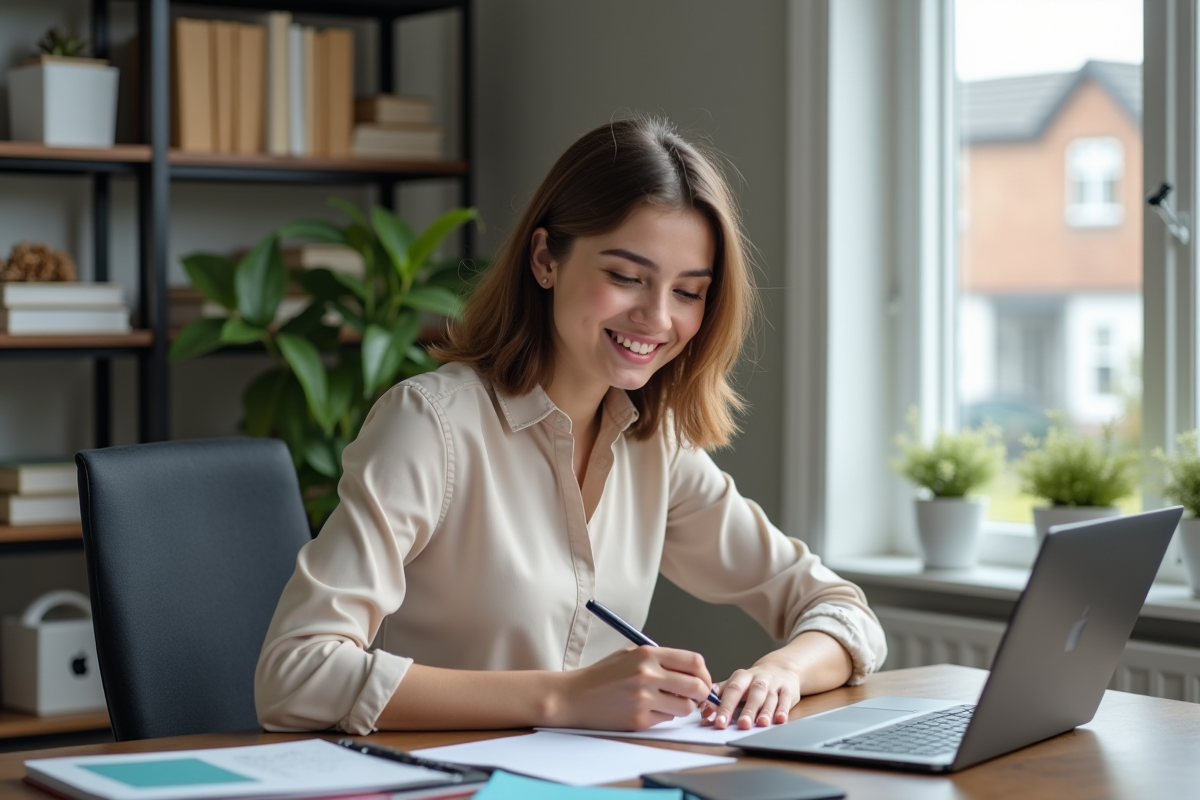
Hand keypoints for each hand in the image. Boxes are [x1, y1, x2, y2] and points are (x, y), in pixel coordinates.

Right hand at [549, 645, 712, 730]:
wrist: (574, 697)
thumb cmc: (602, 675)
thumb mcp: (629, 654)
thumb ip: (659, 659)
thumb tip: (692, 671)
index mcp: (647, 654)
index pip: (693, 661)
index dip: (704, 673)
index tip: (702, 679)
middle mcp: (647, 675)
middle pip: (696, 686)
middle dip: (702, 693)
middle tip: (696, 696)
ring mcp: (643, 699)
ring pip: (685, 707)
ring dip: (684, 707)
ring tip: (670, 702)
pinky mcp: (639, 720)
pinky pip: (666, 720)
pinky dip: (664, 716)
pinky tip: (648, 709)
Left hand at [701, 657, 801, 729]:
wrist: (782, 668)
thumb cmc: (754, 680)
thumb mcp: (737, 682)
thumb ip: (720, 695)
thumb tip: (703, 710)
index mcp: (743, 677)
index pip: (732, 690)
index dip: (725, 705)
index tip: (719, 722)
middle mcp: (759, 679)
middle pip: (753, 693)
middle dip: (748, 710)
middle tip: (741, 725)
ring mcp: (775, 684)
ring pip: (770, 697)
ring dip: (766, 711)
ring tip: (761, 724)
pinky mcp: (789, 690)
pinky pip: (786, 700)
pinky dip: (783, 710)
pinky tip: (780, 720)